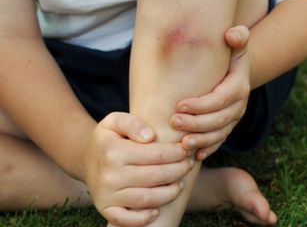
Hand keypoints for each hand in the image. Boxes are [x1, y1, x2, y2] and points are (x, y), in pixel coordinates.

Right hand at [84, 112, 193, 226]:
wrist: (85, 159)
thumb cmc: (109, 139)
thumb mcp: (115, 121)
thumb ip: (132, 122)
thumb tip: (150, 137)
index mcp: (114, 151)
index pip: (157, 154)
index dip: (177, 153)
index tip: (186, 149)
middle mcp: (110, 175)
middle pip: (156, 176)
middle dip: (179, 171)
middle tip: (188, 165)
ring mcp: (107, 195)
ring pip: (147, 199)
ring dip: (169, 193)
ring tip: (179, 184)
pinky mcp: (105, 209)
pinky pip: (126, 219)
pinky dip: (143, 219)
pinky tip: (156, 211)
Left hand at [171, 25, 250, 160]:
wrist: (232, 70)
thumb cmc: (228, 54)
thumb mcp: (234, 44)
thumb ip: (237, 37)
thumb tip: (232, 34)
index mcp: (239, 86)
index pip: (221, 99)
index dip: (201, 105)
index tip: (179, 104)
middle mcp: (239, 106)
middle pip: (219, 120)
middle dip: (196, 124)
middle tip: (173, 122)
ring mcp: (233, 119)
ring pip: (218, 134)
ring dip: (200, 140)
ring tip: (181, 143)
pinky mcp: (226, 128)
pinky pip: (218, 142)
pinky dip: (207, 149)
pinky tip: (193, 155)